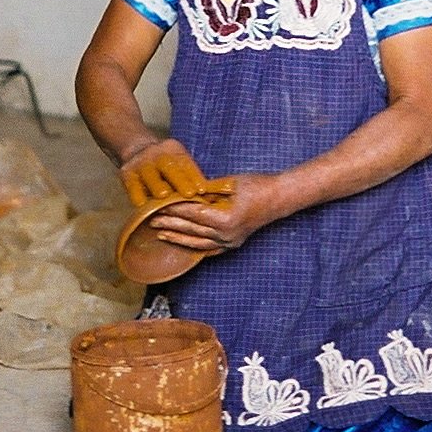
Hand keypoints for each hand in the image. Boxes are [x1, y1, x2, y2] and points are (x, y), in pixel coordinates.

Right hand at [118, 138, 234, 207]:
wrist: (135, 149)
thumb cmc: (165, 164)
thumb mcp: (178, 161)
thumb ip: (190, 176)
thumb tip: (211, 195)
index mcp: (173, 149)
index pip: (186, 163)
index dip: (195, 176)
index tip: (203, 190)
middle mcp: (156, 153)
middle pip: (169, 167)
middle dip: (180, 180)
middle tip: (189, 194)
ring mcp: (140, 162)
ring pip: (150, 175)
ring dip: (157, 186)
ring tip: (164, 197)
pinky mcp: (126, 172)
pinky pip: (132, 185)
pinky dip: (137, 194)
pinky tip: (142, 205)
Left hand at [145, 173, 278, 254]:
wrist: (280, 198)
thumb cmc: (258, 185)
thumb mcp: (230, 183)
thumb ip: (206, 189)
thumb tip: (185, 191)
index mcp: (225, 219)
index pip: (193, 214)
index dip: (175, 210)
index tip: (159, 206)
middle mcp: (226, 235)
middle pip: (192, 230)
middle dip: (170, 224)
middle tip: (151, 220)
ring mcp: (230, 241)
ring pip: (198, 243)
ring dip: (178, 238)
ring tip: (161, 234)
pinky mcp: (233, 243)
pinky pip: (209, 249)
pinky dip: (194, 246)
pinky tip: (182, 244)